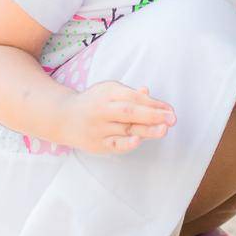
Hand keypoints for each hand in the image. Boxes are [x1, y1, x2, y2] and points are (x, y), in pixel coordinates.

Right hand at [58, 82, 175, 154]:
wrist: (63, 117)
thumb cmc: (94, 102)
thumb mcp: (110, 91)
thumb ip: (130, 94)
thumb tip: (148, 92)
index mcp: (107, 93)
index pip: (133, 98)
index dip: (153, 104)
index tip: (170, 110)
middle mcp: (102, 109)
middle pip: (129, 112)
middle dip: (153, 115)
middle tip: (172, 119)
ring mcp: (98, 128)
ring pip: (125, 129)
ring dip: (147, 130)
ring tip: (164, 130)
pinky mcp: (97, 144)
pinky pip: (114, 145)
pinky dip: (126, 144)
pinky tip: (138, 141)